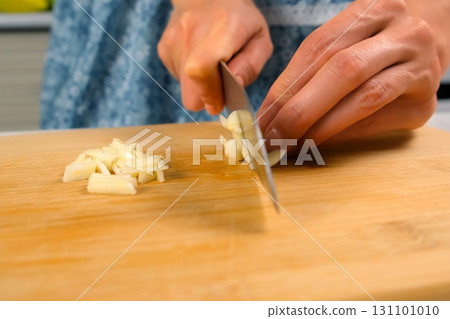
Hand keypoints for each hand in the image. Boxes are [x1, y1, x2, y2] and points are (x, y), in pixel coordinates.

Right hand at [158, 0, 272, 114]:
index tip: (219, 103)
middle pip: (190, 91)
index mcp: (222, 28)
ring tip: (212, 64)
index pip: (201, 69)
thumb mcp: (260, 40)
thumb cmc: (240, 21)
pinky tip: (199, 58)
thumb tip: (235, 86)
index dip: (210, 94)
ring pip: (185, 89)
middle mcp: (191, 32)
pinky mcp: (164, 48)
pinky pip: (178, 79)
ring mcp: (173, 40)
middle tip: (220, 86)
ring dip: (200, 86)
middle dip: (207, 98)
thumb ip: (251, 66)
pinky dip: (190, 77)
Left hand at [257, 0, 445, 148]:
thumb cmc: (372, 46)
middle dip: (301, 109)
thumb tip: (271, 114)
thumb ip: (312, 68)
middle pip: (344, 70)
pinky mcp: (424, 103)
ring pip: (364, 99)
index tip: (262, 117)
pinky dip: (343, 135)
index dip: (286, 87)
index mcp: (374, 9)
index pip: (318, 49)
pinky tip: (320, 143)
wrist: (426, 48)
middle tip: (273, 138)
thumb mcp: (346, 39)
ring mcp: (420, 68)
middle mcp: (404, 33)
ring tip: (292, 144)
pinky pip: (377, 122)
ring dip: (320, 127)